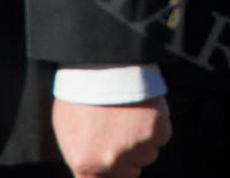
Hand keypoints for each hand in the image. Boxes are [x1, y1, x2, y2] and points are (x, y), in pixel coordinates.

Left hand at [53, 96, 170, 176]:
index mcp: (86, 165)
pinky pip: (162, 136)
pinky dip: (157, 123)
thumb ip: (81, 158)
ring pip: (148, 154)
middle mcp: (111, 162)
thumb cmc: (81, 93)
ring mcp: (135, 148)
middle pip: (130, 172)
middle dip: (128, 157)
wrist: (101, 63)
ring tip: (129, 113)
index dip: (112, 173)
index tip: (117, 164)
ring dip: (142, 138)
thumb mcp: (68, 132)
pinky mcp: (156, 131)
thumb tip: (91, 171)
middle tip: (121, 131)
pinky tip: (143, 107)